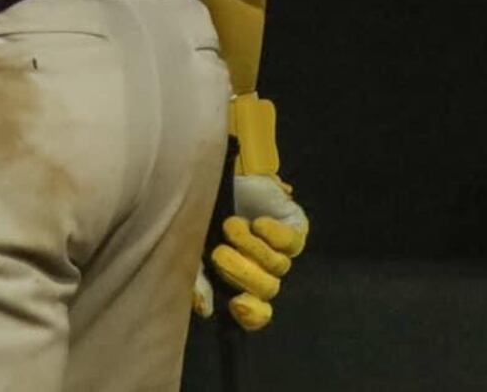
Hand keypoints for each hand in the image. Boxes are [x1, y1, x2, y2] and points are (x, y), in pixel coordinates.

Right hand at [202, 174, 309, 330]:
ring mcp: (281, 249)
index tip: (236, 303)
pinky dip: (272, 234)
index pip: (257, 313)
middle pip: (268, 290)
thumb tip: (207, 310)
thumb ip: (197, 280)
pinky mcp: (295, 226)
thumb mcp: (191, 248)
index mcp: (241, 279)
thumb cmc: (200, 213)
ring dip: (251, 247)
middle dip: (242, 273)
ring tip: (231, 226)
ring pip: (279, 267)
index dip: (251, 314)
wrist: (211, 172)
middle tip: (219, 253)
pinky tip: (256, 222)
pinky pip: (292, 243)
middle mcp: (264, 268)